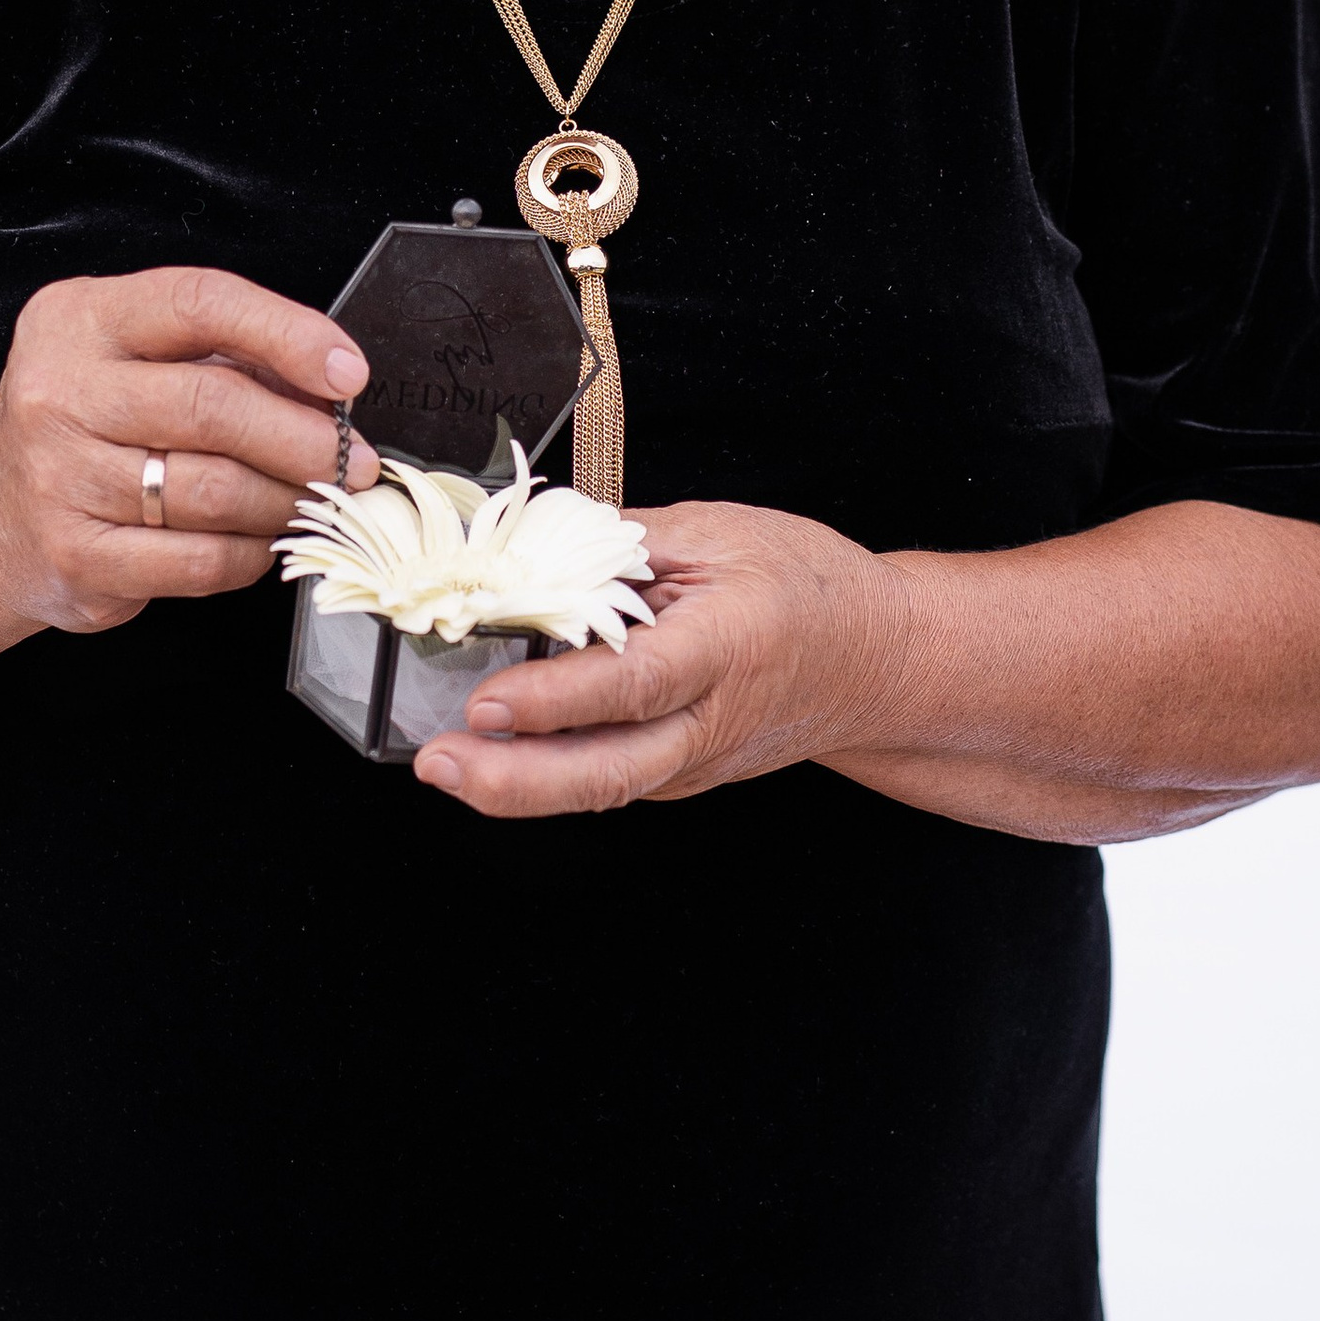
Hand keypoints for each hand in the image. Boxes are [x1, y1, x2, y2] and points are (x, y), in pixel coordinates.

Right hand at [0, 267, 371, 637]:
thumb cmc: (81, 423)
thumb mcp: (128, 355)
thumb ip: (219, 355)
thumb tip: (329, 386)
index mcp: (79, 320)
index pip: (200, 303)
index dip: (288, 334)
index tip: (348, 371)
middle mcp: (59, 393)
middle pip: (212, 406)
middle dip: (305, 437)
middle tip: (352, 459)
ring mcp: (59, 480)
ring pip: (214, 491)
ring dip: (286, 500)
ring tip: (313, 499)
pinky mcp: (75, 557)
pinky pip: (196, 560)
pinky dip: (250, 553)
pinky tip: (262, 538)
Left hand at [412, 497, 907, 814]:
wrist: (879, 661)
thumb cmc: (808, 586)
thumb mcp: (722, 532)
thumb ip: (624, 543)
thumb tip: (533, 546)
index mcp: (727, 645)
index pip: (632, 684)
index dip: (555, 699)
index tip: (486, 701)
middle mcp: (711, 720)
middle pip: (609, 771)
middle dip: (515, 779)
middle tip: (440, 763)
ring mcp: (698, 761)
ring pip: (603, 788)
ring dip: (518, 788)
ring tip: (445, 767)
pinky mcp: (683, 775)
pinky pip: (610, 779)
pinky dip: (548, 777)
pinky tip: (495, 760)